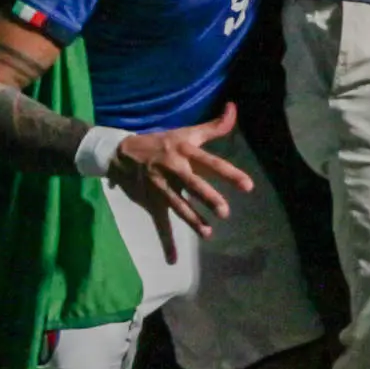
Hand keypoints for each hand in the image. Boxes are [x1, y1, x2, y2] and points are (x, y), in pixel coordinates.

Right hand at [111, 102, 252, 252]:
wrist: (121, 153)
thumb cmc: (161, 142)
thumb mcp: (186, 132)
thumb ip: (214, 126)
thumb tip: (234, 108)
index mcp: (184, 152)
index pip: (210, 162)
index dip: (229, 173)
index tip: (248, 185)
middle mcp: (173, 170)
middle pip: (192, 184)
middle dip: (207, 198)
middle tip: (224, 211)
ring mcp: (161, 188)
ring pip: (178, 206)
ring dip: (192, 220)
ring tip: (208, 233)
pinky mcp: (152, 203)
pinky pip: (160, 225)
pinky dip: (167, 244)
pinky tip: (173, 260)